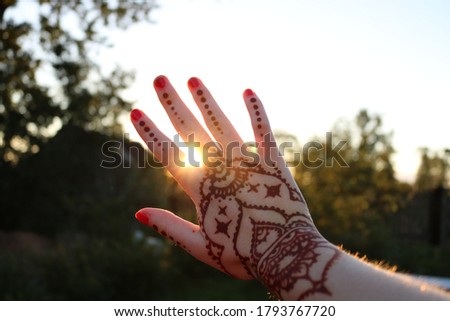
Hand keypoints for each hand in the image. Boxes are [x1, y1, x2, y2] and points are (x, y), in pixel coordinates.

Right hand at [130, 75, 339, 299]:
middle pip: (191, 130)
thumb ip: (169, 226)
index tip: (136, 110)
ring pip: (222, 124)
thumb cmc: (241, 255)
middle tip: (159, 79)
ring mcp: (247, 161)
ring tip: (193, 78)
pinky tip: (248, 91)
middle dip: (173, 104)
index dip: (150, 132)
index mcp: (200, 188)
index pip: (168, 153)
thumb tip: (138, 212)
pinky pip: (263, 131)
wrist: (286, 254)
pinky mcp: (273, 162)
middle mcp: (221, 167)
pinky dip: (256, 111)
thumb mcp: (199, 246)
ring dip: (206, 100)